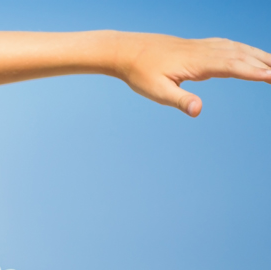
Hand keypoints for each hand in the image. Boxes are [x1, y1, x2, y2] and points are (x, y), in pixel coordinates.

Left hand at [114, 33, 270, 116]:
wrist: (125, 50)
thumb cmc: (140, 73)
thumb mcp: (156, 92)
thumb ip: (180, 100)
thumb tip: (198, 111)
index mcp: (197, 62)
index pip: (234, 67)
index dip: (255, 72)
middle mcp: (204, 51)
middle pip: (242, 55)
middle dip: (265, 64)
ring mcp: (202, 46)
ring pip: (237, 48)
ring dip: (259, 56)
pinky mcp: (198, 45)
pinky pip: (228, 45)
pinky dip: (244, 50)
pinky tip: (250, 55)